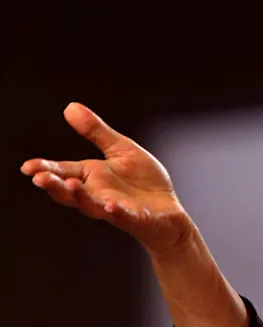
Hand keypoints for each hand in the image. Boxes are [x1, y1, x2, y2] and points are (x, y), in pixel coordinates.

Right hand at [21, 102, 194, 254]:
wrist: (169, 211)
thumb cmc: (143, 181)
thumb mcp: (121, 149)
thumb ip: (97, 132)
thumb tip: (70, 107)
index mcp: (91, 177)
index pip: (64, 172)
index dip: (46, 169)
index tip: (28, 166)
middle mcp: (97, 195)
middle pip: (70, 192)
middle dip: (54, 186)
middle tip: (39, 178)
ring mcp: (115, 209)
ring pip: (92, 206)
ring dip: (81, 197)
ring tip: (72, 185)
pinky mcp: (135, 219)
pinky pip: (123, 218)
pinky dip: (117, 213)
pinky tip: (111, 207)